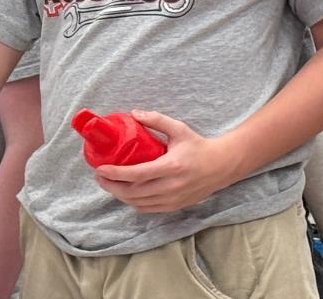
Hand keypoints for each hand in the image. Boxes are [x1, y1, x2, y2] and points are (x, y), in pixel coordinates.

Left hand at [94, 110, 240, 212]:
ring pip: (138, 203)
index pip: (136, 174)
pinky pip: (148, 208)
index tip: (100, 168)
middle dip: (111, 186)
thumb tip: (134, 113)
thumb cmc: (199, 146)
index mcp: (171, 167)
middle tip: (99, 176)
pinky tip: (125, 193)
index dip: (115, 173)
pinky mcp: (175, 206)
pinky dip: (133, 202)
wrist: (222, 166)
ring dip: (119, 195)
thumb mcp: (179, 129)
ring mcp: (173, 199)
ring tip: (108, 184)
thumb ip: (156, 120)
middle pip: (133, 192)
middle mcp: (171, 186)